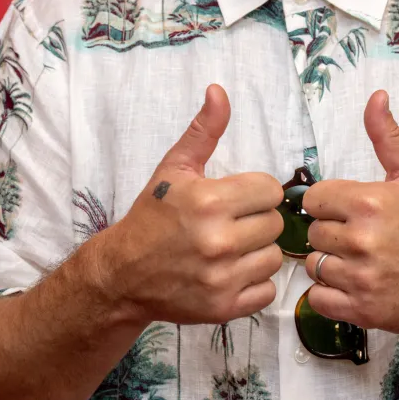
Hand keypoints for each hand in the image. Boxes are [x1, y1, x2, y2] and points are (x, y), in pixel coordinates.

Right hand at [92, 84, 284, 326]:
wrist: (123, 274)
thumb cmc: (153, 215)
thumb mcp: (175, 167)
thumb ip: (204, 130)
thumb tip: (219, 91)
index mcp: (210, 201)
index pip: (270, 190)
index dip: (256, 191)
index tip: (237, 197)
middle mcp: (218, 241)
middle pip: (275, 223)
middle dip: (257, 220)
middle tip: (232, 223)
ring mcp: (222, 278)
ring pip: (274, 257)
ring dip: (258, 252)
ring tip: (232, 248)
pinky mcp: (224, 308)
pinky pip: (267, 291)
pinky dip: (254, 283)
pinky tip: (232, 272)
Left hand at [303, 91, 398, 335]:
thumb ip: (387, 135)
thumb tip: (375, 96)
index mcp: (368, 202)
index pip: (315, 199)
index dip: (330, 203)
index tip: (349, 210)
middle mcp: (361, 239)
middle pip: (313, 232)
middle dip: (332, 232)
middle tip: (359, 236)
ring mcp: (360, 277)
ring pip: (313, 265)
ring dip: (330, 263)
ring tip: (358, 260)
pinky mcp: (362, 310)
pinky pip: (317, 299)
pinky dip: (329, 294)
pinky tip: (353, 283)